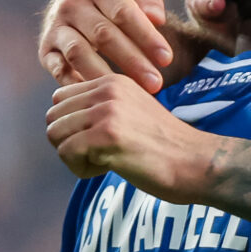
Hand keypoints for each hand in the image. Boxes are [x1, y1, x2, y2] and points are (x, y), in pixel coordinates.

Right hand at [40, 0, 180, 89]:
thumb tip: (156, 18)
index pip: (124, 13)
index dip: (146, 37)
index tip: (166, 59)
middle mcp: (72, 3)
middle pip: (103, 35)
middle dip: (131, 61)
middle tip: (156, 83)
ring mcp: (56, 26)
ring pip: (78, 53)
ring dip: (104, 75)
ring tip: (128, 93)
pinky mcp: (46, 49)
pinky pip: (58, 69)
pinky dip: (75, 84)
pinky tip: (98, 96)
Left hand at [47, 75, 214, 196]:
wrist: (197, 163)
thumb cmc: (166, 148)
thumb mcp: (132, 113)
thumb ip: (101, 110)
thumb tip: (61, 123)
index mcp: (113, 81)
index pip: (60, 98)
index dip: (72, 126)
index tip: (98, 141)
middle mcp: (107, 90)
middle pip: (53, 117)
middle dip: (68, 142)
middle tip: (97, 155)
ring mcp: (107, 111)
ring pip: (55, 135)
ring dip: (73, 157)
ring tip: (102, 163)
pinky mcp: (106, 136)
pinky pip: (66, 153)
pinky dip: (80, 169)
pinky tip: (106, 170)